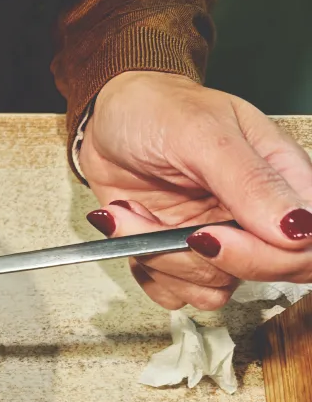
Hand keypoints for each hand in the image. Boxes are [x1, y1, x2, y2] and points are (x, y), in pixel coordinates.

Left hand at [79, 71, 311, 309]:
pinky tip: (130, 228)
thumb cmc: (158, 109)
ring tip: (131, 212)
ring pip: (210, 288)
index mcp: (282, 179)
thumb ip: (250, 180)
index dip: (265, 257)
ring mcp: (218, 239)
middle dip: (200, 259)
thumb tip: (296, 225)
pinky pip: (175, 292)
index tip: (209, 235)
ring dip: (159, 258)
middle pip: (261, 274)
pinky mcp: (179, 256)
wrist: (109, 121)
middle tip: (164, 225)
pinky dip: (146, 269)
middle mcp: (255, 217)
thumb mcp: (203, 132)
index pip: (306, 244)